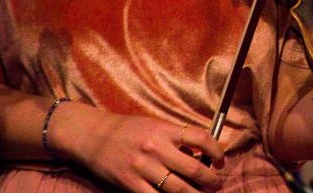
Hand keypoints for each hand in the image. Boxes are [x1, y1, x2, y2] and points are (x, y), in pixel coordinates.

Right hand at [50, 102, 225, 192]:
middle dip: (210, 180)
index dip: (216, 151)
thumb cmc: (126, 129)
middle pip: (193, 168)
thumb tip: (198, 156)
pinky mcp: (129, 183)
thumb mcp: (154, 125)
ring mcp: (142, 167)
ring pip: (178, 188)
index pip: (201, 138)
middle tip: (216, 185)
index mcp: (165, 129)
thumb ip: (175, 139)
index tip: (220, 160)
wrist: (91, 135)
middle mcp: (156, 147)